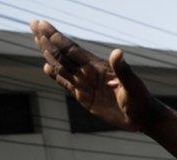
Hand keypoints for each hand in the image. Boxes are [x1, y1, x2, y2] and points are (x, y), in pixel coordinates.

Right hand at [30, 20, 160, 131]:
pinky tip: (47, 68)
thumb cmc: (141, 100)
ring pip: (62, 67)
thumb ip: (123, 70)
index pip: (71, 49)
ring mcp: (86, 85)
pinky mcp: (85, 98)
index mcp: (98, 68)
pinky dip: (56, 76)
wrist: (143, 118)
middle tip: (33, 24)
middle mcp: (90, 73)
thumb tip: (117, 52)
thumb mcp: (133, 85)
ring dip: (49, 54)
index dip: (56, 37)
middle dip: (47, 40)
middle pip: (63, 54)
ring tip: (37, 40)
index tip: (41, 24)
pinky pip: (67, 85)